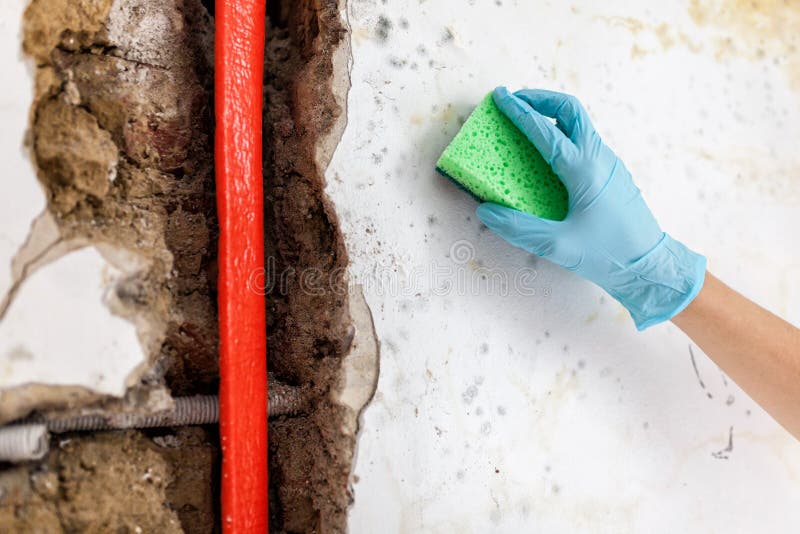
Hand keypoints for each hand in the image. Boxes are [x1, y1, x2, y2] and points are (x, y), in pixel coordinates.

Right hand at [477, 87, 705, 329]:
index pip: (545, 130)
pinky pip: (585, 143)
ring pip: (580, 124)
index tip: (500, 97)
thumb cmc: (608, 256)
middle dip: (540, 99)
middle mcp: (599, 158)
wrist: (650, 266)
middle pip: (570, 110)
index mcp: (584, 169)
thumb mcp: (558, 245)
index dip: (519, 111)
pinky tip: (548, 158)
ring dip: (552, 116)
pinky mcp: (612, 175)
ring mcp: (609, 164)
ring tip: (528, 125)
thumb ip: (519, 228)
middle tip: (516, 101)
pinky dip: (563, 136)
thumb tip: (487, 211)